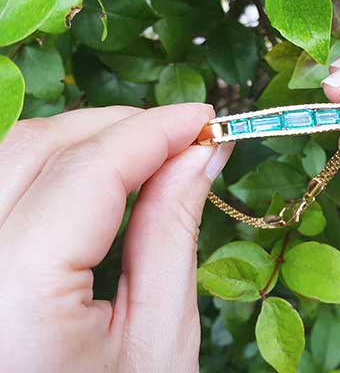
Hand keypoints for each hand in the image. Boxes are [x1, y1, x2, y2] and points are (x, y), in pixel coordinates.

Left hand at [0, 104, 232, 372]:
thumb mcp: (158, 337)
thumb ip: (173, 230)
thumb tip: (200, 155)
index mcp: (11, 298)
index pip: (88, 172)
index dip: (154, 131)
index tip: (205, 118)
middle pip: (38, 148)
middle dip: (120, 127)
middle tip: (183, 135)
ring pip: (8, 155)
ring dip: (83, 140)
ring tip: (146, 152)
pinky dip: (47, 164)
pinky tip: (93, 176)